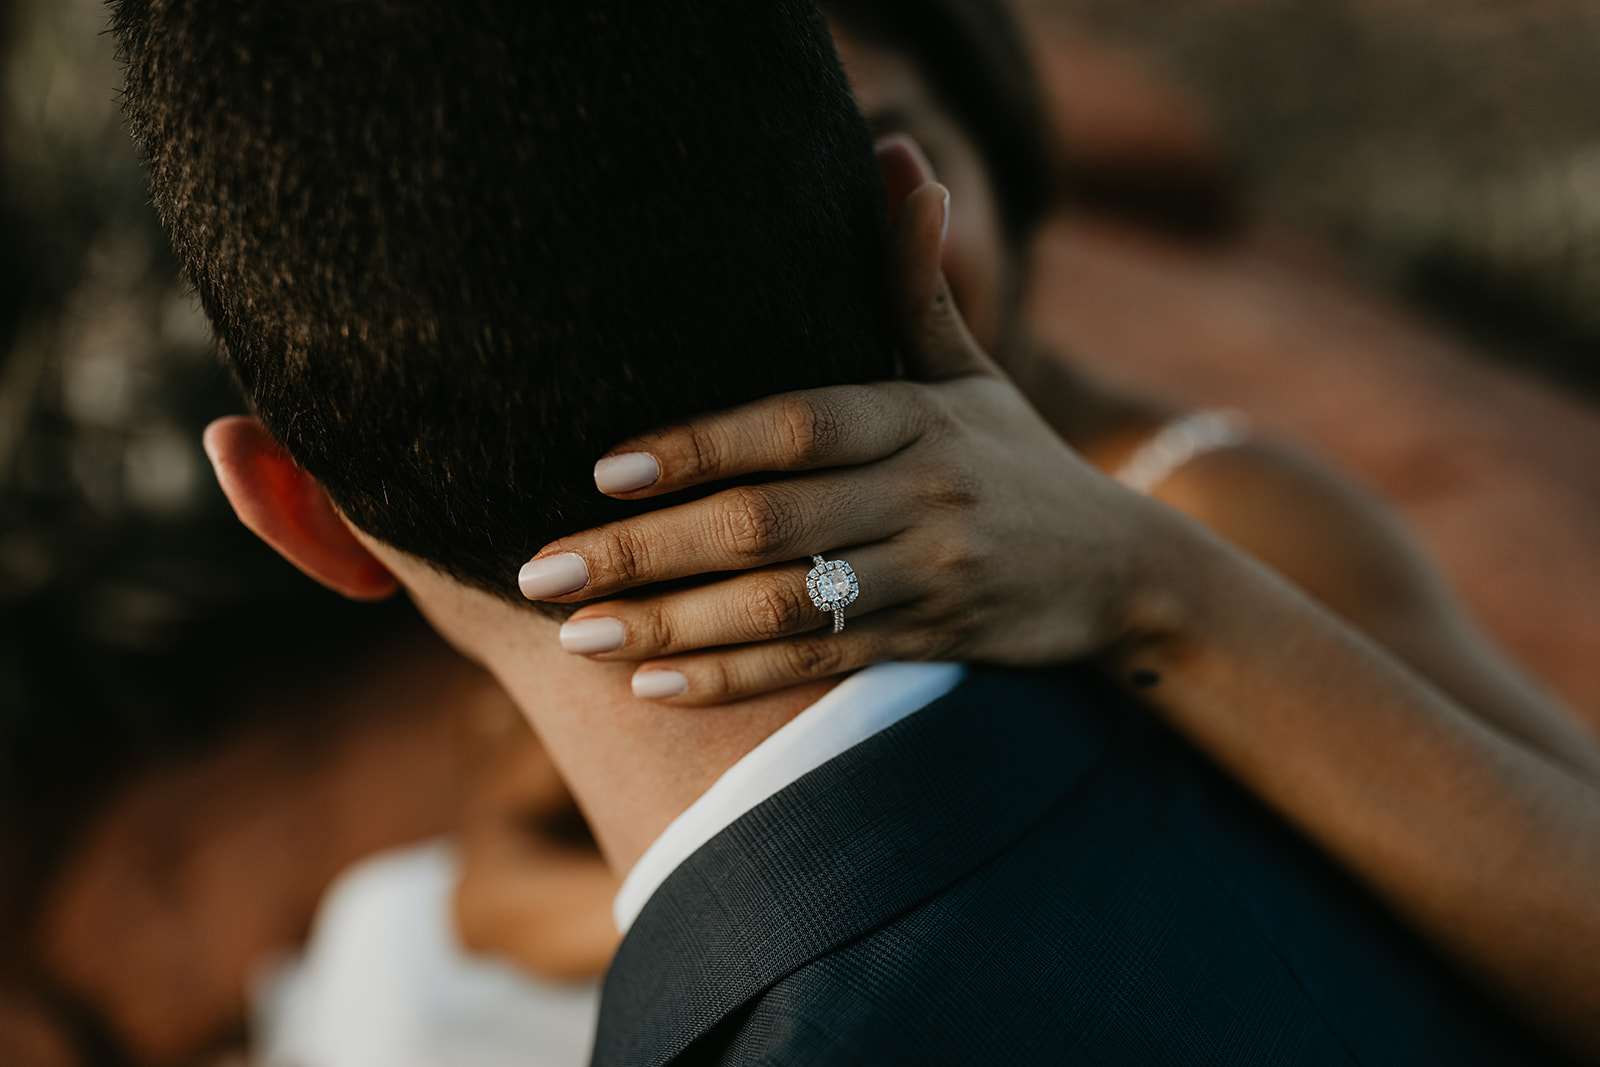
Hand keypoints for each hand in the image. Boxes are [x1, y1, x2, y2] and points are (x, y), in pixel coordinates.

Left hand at [519, 167, 1177, 703]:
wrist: (1128, 573)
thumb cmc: (1017, 463)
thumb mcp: (972, 373)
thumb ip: (915, 284)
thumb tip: (899, 156)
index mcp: (920, 418)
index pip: (797, 426)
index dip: (700, 444)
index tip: (603, 464)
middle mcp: (923, 496)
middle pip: (769, 523)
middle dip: (647, 550)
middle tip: (540, 568)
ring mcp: (931, 576)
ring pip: (785, 607)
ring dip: (673, 623)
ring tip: (575, 634)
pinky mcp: (935, 644)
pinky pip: (821, 667)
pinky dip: (735, 677)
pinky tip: (653, 681)